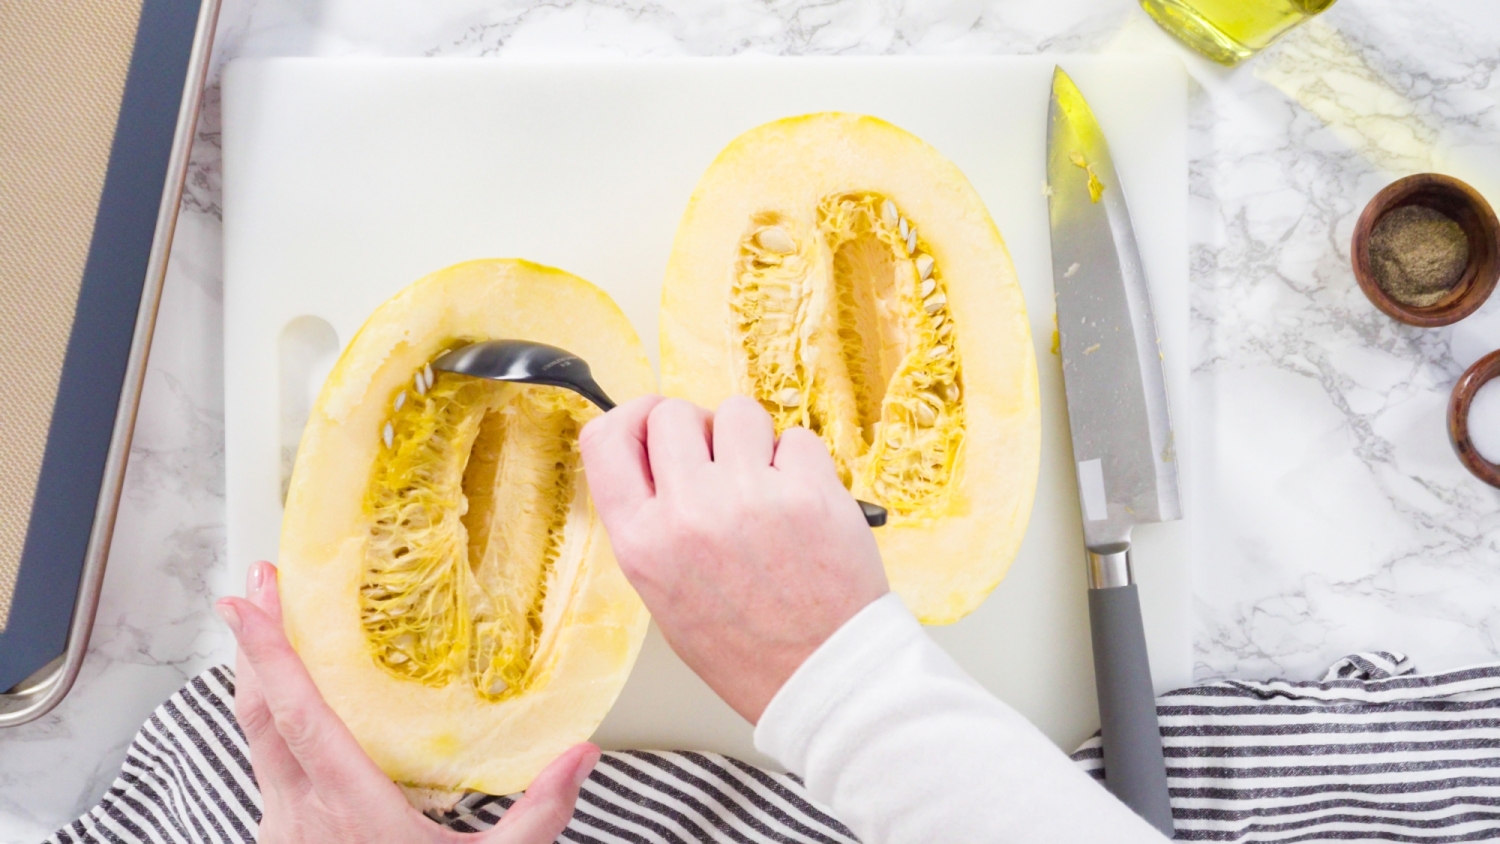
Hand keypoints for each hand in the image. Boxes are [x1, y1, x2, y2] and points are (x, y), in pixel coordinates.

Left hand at [216, 561, 596, 843]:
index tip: (250, 602)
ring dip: (258, 689)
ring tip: (271, 644)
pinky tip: (293, 725)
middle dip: (253, 648)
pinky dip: (272, 731)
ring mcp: (282, 836)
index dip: (271, 653)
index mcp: (348, 808)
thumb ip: (538, 815)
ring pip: (255, 746)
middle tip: (254, 591)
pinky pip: (268, 775)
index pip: (296, 714)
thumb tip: (581, 756)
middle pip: (258, 716)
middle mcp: (299, 817)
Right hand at [579, 395, 888, 723]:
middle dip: (698, 430)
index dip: (631, 417)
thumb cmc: (746, 648)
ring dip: (752, 440)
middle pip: (672, 414)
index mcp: (642, 542)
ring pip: (737, 412)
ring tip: (765, 487)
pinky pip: (795, 437)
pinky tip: (801, 503)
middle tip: (721, 464)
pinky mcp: (808, 490)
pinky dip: (800, 462)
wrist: (822, 677)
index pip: (605, 439)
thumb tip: (661, 457)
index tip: (653, 421)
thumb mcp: (664, 594)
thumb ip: (653, 522)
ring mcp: (749, 496)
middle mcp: (688, 513)